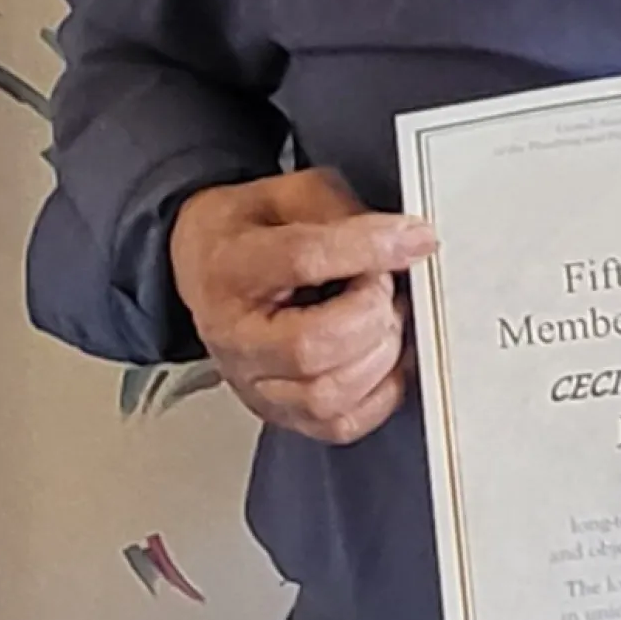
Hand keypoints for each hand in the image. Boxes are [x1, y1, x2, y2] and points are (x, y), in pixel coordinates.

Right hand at [169, 166, 437, 443]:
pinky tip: (383, 357)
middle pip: (311, 345)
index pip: (304, 259)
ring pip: (326, 395)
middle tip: (382, 283)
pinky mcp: (278, 411)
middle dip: (370, 311)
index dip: (369, 247)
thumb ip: (343, 211)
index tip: (414, 238)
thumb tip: (402, 239)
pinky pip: (339, 425)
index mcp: (232, 268)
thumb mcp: (291, 194)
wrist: (207, 265)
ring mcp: (254, 382)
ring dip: (378, 354)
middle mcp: (236, 336)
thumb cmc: (249, 231)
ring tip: (382, 318)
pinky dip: (379, 394)